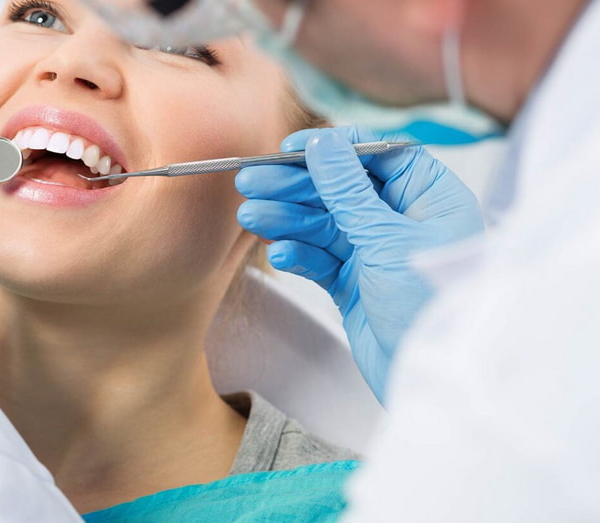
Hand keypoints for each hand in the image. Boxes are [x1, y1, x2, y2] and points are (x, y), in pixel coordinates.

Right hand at [235, 126, 482, 402]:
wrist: (425, 378)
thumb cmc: (428, 306)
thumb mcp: (386, 237)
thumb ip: (348, 190)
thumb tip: (324, 144)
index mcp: (430, 198)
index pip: (378, 156)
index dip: (333, 149)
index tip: (291, 148)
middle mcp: (403, 221)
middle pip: (341, 189)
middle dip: (295, 187)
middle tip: (251, 182)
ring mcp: (376, 253)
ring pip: (323, 225)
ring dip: (287, 220)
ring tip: (251, 217)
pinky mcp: (354, 284)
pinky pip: (319, 259)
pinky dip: (299, 254)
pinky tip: (281, 254)